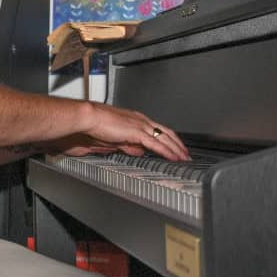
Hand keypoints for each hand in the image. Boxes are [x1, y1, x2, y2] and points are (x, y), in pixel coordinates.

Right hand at [74, 102, 189, 161]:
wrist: (90, 117)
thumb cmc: (97, 125)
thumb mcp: (117, 138)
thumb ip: (129, 145)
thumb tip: (138, 151)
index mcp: (137, 120)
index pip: (159, 129)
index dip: (170, 139)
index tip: (176, 147)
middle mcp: (142, 120)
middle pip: (167, 133)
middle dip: (178, 145)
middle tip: (186, 155)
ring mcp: (141, 125)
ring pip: (165, 138)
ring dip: (176, 149)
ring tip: (184, 158)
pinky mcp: (137, 132)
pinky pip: (156, 144)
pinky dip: (167, 151)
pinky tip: (173, 157)